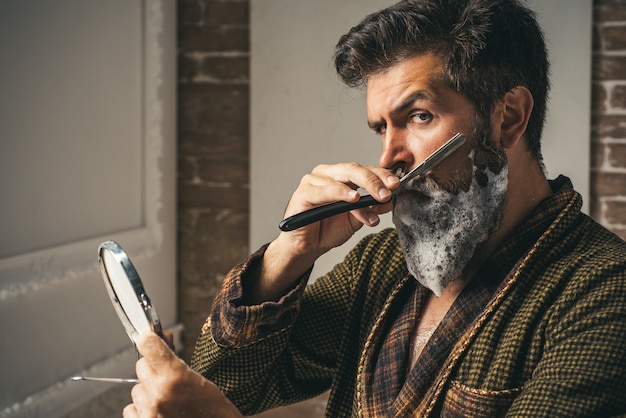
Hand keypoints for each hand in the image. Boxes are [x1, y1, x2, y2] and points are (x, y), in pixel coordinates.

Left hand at [123, 332, 242, 417]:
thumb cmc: (213, 411)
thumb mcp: (199, 379)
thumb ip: (176, 358)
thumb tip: (164, 336)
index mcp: (175, 377)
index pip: (147, 345)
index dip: (150, 340)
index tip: (151, 339)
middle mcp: (158, 394)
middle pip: (141, 366)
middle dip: (153, 367)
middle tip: (168, 377)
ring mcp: (149, 412)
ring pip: (136, 388)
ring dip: (148, 390)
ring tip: (167, 398)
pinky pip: (130, 409)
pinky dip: (141, 408)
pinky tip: (158, 410)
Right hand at [245, 163, 398, 303]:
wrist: (306, 247)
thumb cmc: (326, 229)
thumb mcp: (356, 220)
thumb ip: (370, 208)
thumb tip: (390, 201)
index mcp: (341, 176)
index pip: (365, 170)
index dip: (382, 175)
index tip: (397, 185)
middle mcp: (327, 174)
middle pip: (354, 169)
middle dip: (374, 180)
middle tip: (387, 192)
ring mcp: (313, 181)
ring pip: (342, 178)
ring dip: (361, 191)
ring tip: (376, 199)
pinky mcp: (303, 193)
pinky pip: (324, 190)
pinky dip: (340, 193)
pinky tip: (352, 199)